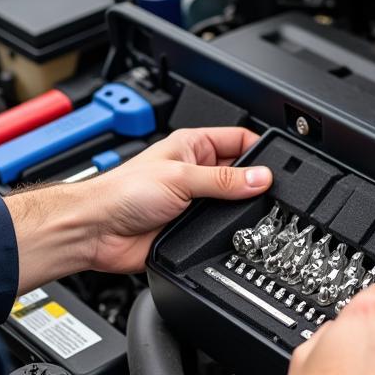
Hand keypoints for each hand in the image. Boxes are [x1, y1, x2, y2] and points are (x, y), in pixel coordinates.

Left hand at [85, 127, 272, 273]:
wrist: (96, 231)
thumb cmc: (121, 192)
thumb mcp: (181, 177)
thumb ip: (223, 179)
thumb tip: (260, 178)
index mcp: (193, 146)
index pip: (239, 140)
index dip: (260, 151)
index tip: (278, 166)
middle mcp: (196, 172)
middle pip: (240, 175)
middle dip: (254, 184)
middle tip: (271, 194)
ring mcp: (194, 202)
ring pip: (232, 205)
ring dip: (239, 211)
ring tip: (254, 215)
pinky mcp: (190, 230)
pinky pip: (219, 231)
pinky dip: (227, 233)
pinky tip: (233, 234)